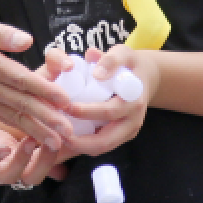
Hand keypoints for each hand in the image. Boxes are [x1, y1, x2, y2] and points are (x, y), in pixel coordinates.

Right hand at [0, 14, 72, 146]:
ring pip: (12, 116)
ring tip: (57, 141)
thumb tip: (26, 40)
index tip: (65, 101)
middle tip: (69, 131)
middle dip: (47, 118)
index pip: (20, 79)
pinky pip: (1, 117)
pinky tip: (34, 134)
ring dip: (36, 129)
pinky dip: (19, 127)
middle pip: (20, 103)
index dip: (45, 90)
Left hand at [51, 46, 152, 165]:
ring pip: (101, 148)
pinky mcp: (121, 138)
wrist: (145, 77)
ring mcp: (128, 132)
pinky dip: (82, 146)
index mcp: (133, 101)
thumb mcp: (123, 53)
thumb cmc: (129, 64)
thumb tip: (97, 73)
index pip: (108, 112)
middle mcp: (133, 121)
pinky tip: (64, 141)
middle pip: (105, 141)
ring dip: (78, 148)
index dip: (86, 112)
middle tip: (56, 133)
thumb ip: (111, 60)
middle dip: (79, 141)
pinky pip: (100, 146)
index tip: (66, 106)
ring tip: (56, 141)